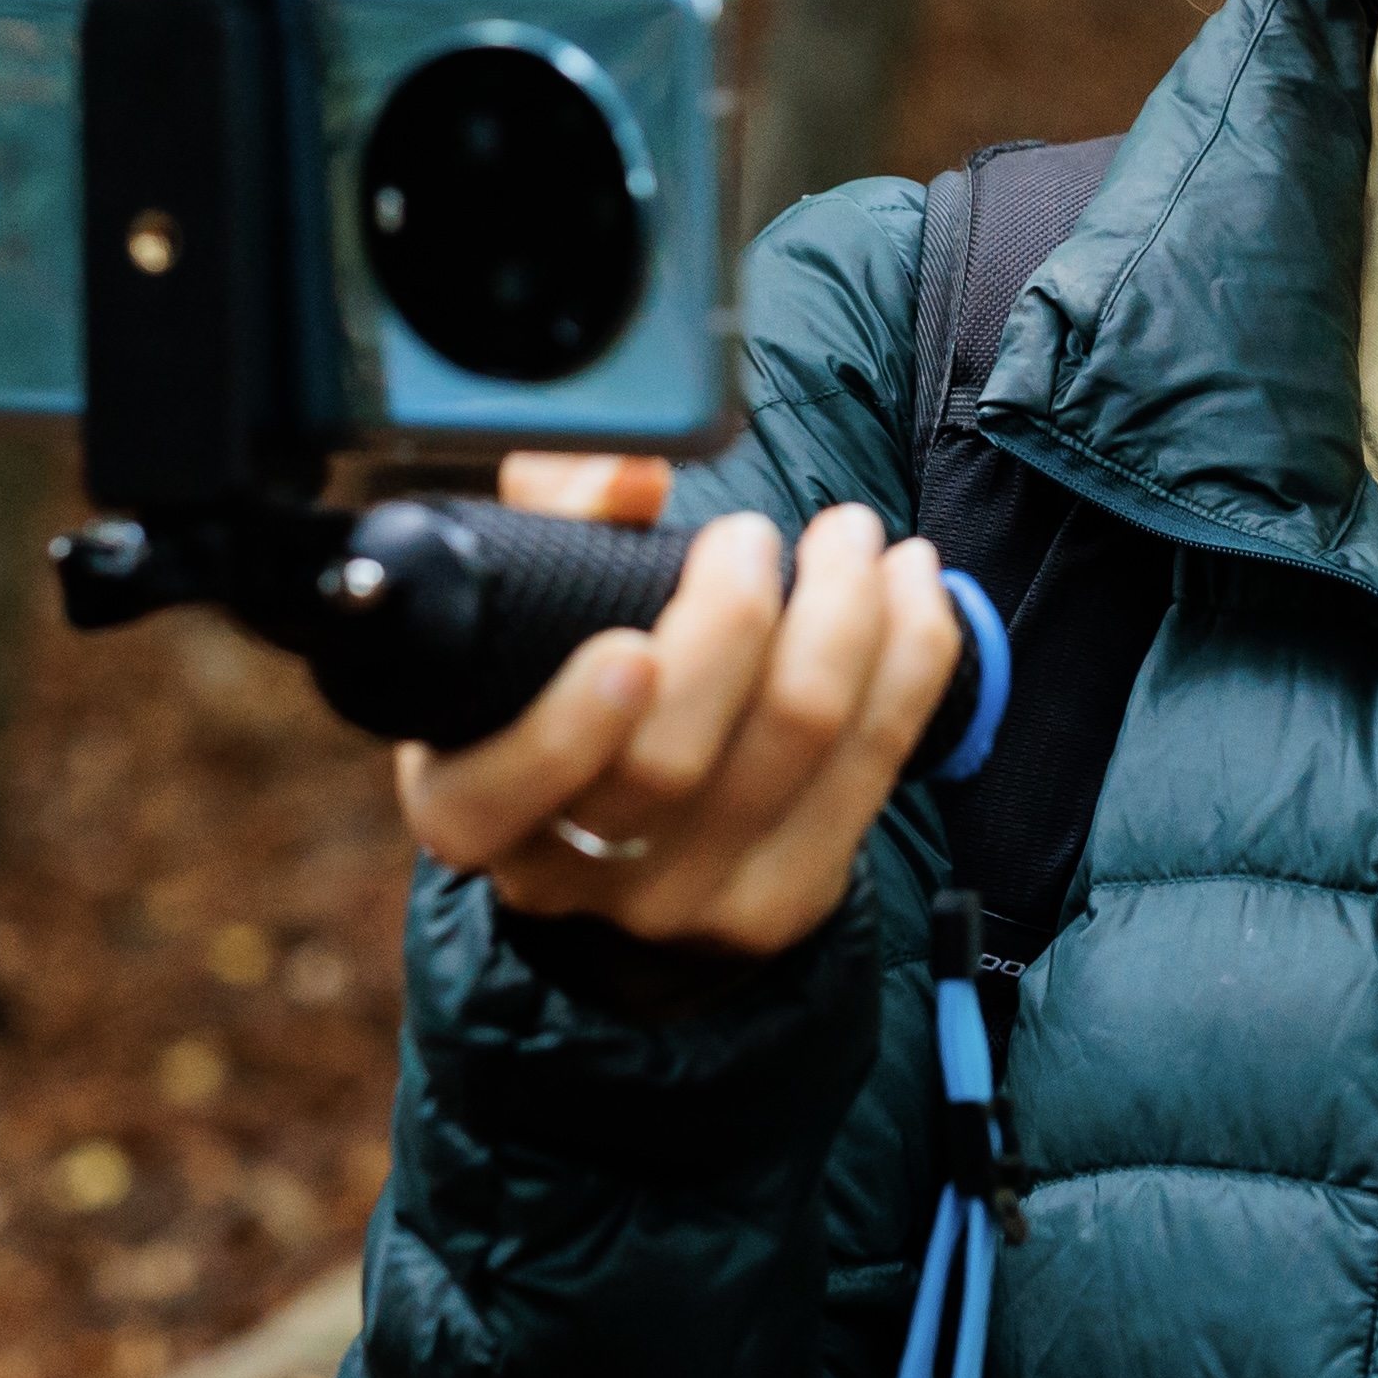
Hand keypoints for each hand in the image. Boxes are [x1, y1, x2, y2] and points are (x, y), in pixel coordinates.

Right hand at [392, 459, 964, 958]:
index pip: (498, 797)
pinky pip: (877, 759)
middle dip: (735, 618)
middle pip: (670, 761)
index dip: (568, 729)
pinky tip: (910, 581)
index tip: (629, 646)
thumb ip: (551, 523)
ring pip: (793, 743)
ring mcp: (685, 902)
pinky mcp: (787, 900)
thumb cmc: (564, 680)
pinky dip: (912, 653)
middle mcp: (570, 876)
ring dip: (846, 613)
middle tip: (751, 533)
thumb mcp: (522, 607)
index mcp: (466, 808)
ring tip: (851, 535)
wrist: (633, 830)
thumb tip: (631, 475)